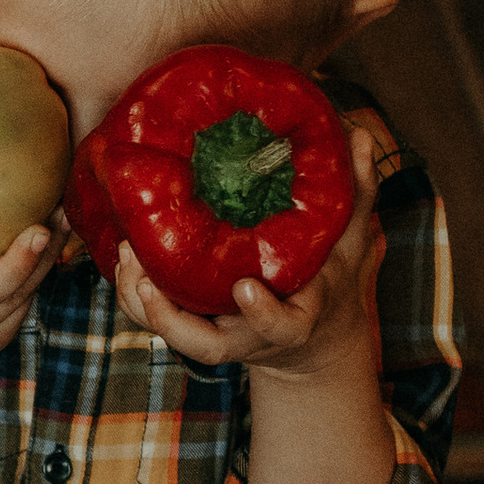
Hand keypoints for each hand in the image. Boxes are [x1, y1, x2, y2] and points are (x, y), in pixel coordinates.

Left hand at [113, 121, 384, 380]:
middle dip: (171, 320)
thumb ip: (357, 192)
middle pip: (205, 346)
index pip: (280, 327)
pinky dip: (132, 294)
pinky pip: (154, 320)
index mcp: (294, 320)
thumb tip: (361, 137)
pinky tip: (122, 253)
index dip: (262, 313)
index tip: (246, 288)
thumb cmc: (328, 277)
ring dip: (141, 303)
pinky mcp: (193, 326)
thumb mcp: (349, 239)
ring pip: (171, 334)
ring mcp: (218, 334)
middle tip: (147, 280)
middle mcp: (250, 336)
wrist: (310, 335)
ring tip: (126, 254)